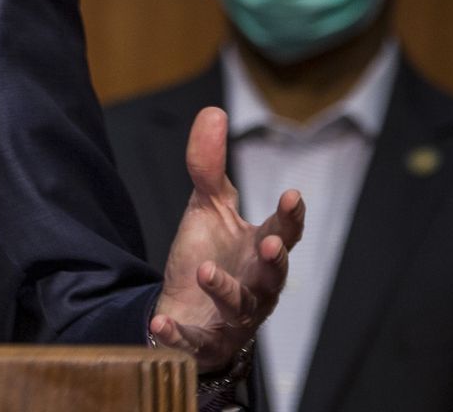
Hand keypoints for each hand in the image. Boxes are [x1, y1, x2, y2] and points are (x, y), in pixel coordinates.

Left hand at [151, 107, 304, 372]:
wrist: (188, 309)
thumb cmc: (208, 255)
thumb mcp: (207, 208)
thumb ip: (209, 166)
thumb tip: (213, 111)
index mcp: (260, 250)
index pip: (285, 232)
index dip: (291, 216)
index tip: (292, 194)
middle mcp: (256, 286)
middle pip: (274, 275)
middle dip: (275, 260)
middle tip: (271, 242)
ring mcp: (233, 317)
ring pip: (238, 307)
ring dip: (224, 289)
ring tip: (204, 271)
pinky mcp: (205, 341)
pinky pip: (194, 341)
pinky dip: (178, 335)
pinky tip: (160, 324)